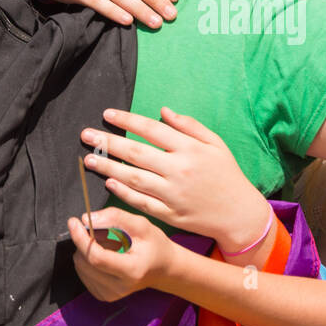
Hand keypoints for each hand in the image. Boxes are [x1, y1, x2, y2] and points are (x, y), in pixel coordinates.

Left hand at [64, 206, 173, 301]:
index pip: (96, 257)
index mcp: (132, 270)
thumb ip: (116, 217)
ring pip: (81, 267)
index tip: (74, 222)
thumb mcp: (142, 225)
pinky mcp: (103, 296)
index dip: (81, 239)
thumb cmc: (154, 245)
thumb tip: (88, 219)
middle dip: (84, 241)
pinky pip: (83, 274)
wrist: (164, 268)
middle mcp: (120, 287)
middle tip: (98, 230)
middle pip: (85, 262)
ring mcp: (111, 294)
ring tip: (106, 244)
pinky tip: (105, 255)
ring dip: (86, 250)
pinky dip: (88, 260)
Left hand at [80, 106, 272, 259]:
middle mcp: (179, 170)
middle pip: (136, 153)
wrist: (238, 213)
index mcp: (190, 149)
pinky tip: (109, 183)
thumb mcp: (215, 144)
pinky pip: (141, 202)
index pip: (152, 130)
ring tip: (90, 160)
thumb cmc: (227, 174)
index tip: (107, 114)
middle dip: (108, 142)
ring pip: (134, 178)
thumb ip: (189, 126)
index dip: (127, 121)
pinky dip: (124, 193)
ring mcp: (173, 194)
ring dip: (109, 168)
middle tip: (86, 135)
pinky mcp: (170, 214)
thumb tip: (163, 111)